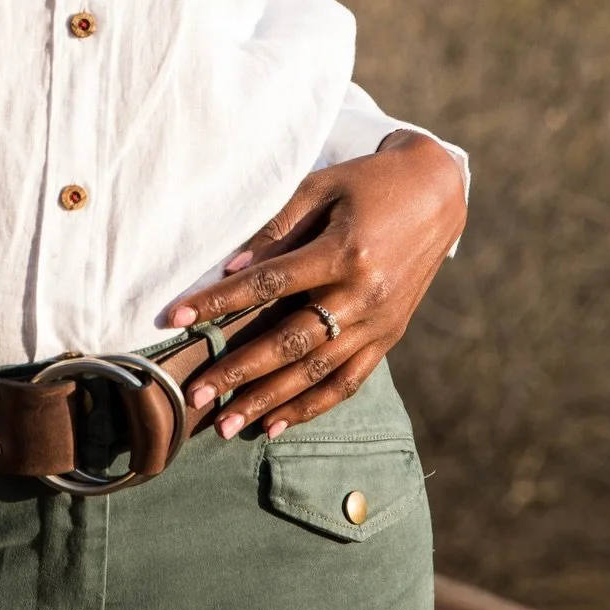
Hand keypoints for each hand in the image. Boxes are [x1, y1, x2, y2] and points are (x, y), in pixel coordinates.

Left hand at [169, 130, 465, 438]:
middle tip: (195, 394)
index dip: (219, 302)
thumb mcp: (319, 188)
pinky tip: (276, 425)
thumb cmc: (366, 183)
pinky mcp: (390, 336)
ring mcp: (379, 322)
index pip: (267, 284)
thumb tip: (229, 268)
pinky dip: (311, 406)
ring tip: (227, 426)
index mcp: (343, 253)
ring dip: (269, 401)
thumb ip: (275, 227)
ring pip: (317, 372)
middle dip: (238, 371)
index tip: (175, 317)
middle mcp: (363, 295)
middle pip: (289, 341)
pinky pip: (348, 381)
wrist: (435, 193)